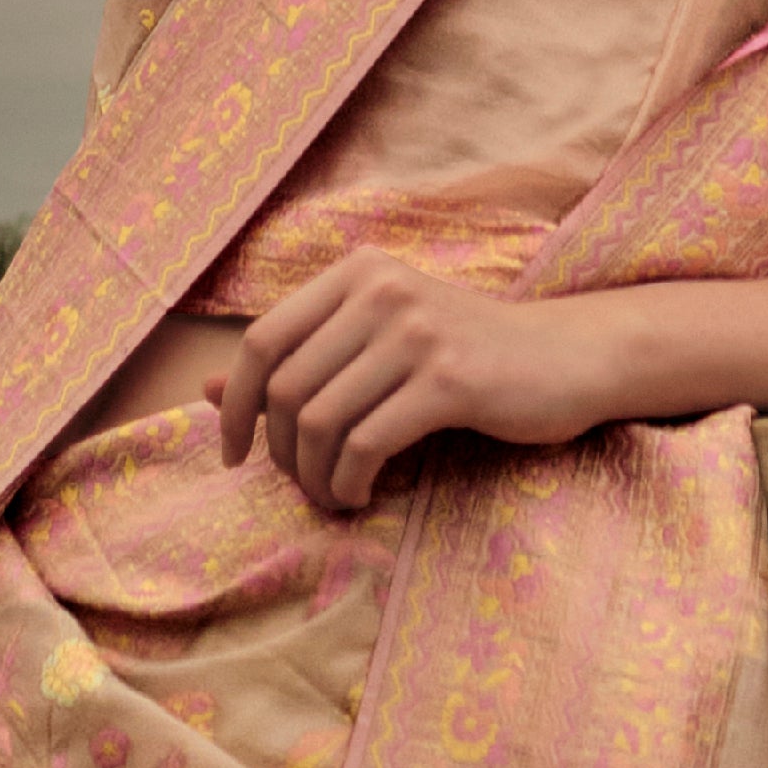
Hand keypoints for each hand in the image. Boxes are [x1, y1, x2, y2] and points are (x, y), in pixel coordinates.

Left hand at [209, 258, 616, 514]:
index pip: (261, 340)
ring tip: (333, 496)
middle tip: (303, 486)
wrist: (566, 356)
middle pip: (285, 388)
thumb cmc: (465, 354)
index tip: (233, 455)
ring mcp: (416, 330)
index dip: (234, 405)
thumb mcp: (377, 341)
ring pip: (318, 420)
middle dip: (280, 454)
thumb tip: (201, 390)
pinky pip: (366, 443)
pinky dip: (350, 482)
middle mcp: (382, 289)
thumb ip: (298, 358)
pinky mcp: (448, 378)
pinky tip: (362, 494)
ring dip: (313, 477)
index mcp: (358, 272)